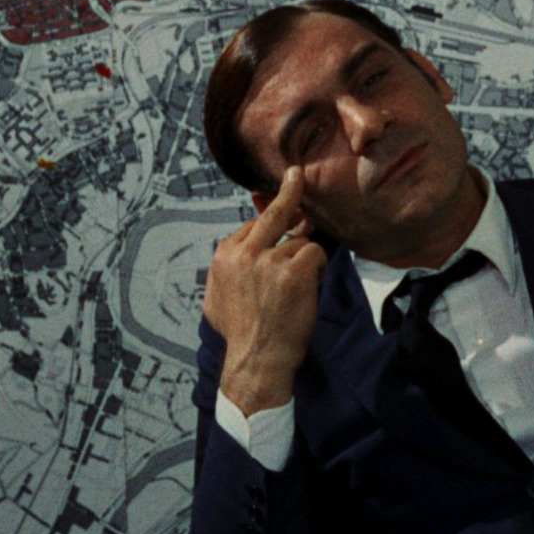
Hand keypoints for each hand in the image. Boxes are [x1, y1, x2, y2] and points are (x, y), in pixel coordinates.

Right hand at [205, 166, 328, 414]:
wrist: (256, 359)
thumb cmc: (240, 332)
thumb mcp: (216, 298)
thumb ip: (225, 270)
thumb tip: (230, 250)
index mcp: (224, 255)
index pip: (252, 227)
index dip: (271, 233)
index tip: (281, 224)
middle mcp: (244, 252)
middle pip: (273, 213)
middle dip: (287, 190)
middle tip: (298, 174)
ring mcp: (269, 259)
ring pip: (301, 243)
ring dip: (305, 263)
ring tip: (295, 292)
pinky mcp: (293, 269)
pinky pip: (315, 253)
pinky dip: (316, 270)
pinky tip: (307, 290)